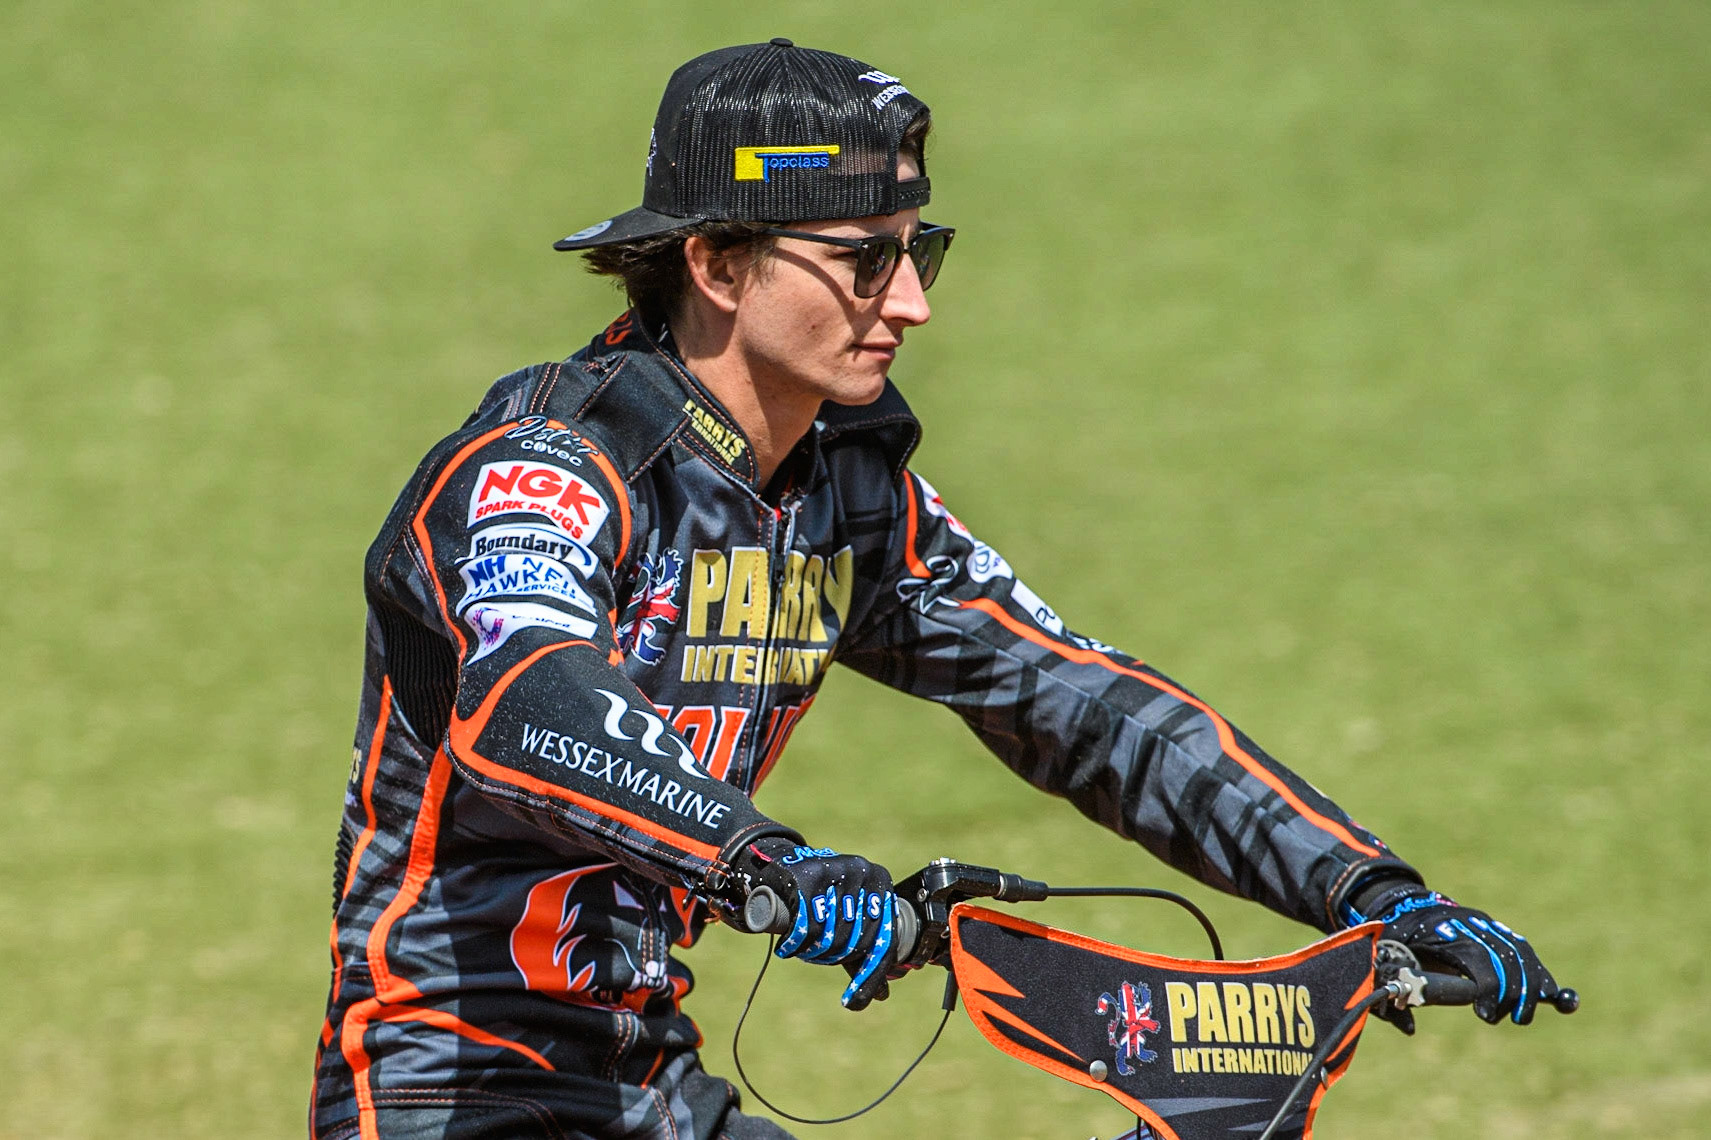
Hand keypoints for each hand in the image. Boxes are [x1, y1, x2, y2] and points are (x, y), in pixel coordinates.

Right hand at [729, 838, 898, 1009]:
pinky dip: (795, 942)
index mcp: (882, 884)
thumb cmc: (823, 898)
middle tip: (813, 956)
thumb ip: (865, 955)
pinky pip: (807, 924)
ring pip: (830, 934)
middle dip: (831, 958)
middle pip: (854, 940)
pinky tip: (787, 946)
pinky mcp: (811, 872)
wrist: (786, 866)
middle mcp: (866, 872)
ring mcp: (840, 868)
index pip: (882, 940)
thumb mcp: (848, 923)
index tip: (853, 1001)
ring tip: (800, 948)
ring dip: (811, 951)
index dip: (869, 975)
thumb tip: (881, 995)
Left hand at [1352, 882, 1559, 1028]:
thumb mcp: (1383, 965)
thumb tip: (1411, 1029)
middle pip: (1507, 958)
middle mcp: (1471, 924)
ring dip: (1531, 988)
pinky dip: (1542, 977)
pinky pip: (1525, 954)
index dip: (1490, 990)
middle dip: (1512, 994)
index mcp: (1444, 931)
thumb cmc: (1393, 940)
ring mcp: (1486, 926)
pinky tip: (1562, 999)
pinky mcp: (1497, 933)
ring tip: (1522, 1016)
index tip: (1484, 1015)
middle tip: (1505, 1019)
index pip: (1481, 960)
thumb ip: (1392, 996)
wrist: (1401, 905)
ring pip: (1521, 955)